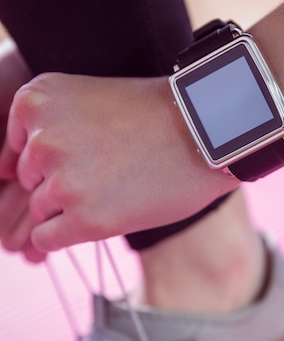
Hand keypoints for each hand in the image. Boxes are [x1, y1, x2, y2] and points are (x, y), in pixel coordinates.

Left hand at [0, 73, 236, 251]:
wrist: (206, 132)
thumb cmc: (154, 116)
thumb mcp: (87, 102)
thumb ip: (46, 130)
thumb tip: (6, 177)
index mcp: (36, 101)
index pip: (17, 148)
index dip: (51, 159)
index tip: (86, 155)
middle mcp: (41, 140)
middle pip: (29, 180)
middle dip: (62, 182)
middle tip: (109, 170)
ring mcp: (62, 182)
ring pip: (40, 210)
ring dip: (71, 207)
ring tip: (117, 188)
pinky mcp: (85, 219)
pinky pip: (47, 239)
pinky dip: (66, 234)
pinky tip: (102, 216)